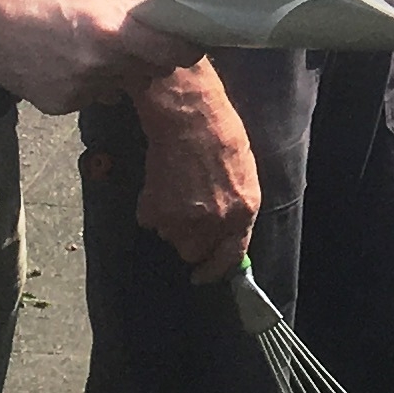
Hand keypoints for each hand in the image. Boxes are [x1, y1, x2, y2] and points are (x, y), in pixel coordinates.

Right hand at [0, 0, 181, 112]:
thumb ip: (141, 0)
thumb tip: (175, 8)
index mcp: (112, 31)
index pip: (174, 53)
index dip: (185, 48)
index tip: (187, 43)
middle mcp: (100, 65)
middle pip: (152, 73)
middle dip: (150, 58)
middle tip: (132, 41)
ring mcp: (81, 90)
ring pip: (124, 86)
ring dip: (119, 71)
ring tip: (90, 48)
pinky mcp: (64, 106)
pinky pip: (95, 96)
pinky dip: (90, 83)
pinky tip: (68, 63)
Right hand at [130, 61, 260, 278]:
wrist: (190, 117)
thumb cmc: (221, 136)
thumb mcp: (244, 175)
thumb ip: (236, 209)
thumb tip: (225, 235)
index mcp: (243, 212)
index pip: (231, 256)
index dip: (214, 269)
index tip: (203, 275)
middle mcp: (216, 222)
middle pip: (193, 251)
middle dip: (188, 237)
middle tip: (186, 212)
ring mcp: (184, 219)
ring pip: (170, 236)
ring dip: (170, 220)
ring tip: (176, 187)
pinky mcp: (156, 210)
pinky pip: (149, 220)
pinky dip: (151, 207)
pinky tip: (161, 181)